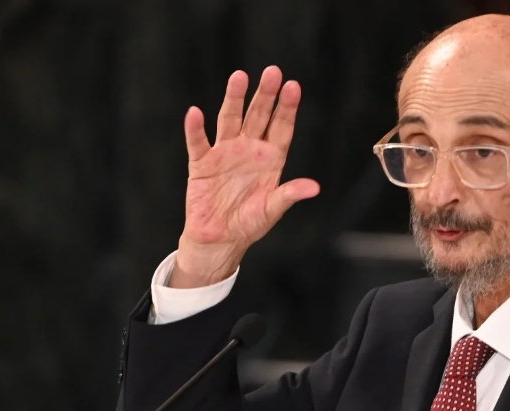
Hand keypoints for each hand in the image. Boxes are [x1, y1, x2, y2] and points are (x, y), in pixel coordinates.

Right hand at [173, 67, 320, 287]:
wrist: (220, 240)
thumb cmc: (249, 224)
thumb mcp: (272, 210)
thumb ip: (289, 195)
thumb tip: (314, 187)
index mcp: (270, 159)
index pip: (281, 127)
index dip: (287, 108)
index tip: (293, 86)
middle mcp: (249, 150)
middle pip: (258, 116)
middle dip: (265, 95)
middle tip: (272, 72)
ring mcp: (225, 154)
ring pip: (229, 120)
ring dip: (234, 100)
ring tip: (239, 77)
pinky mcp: (201, 164)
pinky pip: (198, 142)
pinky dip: (195, 129)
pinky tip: (195, 113)